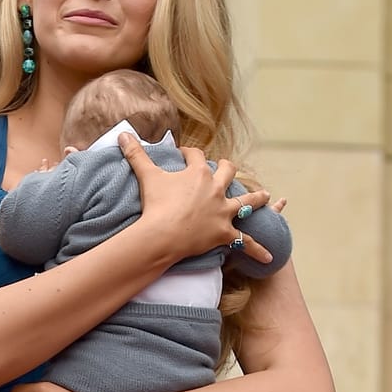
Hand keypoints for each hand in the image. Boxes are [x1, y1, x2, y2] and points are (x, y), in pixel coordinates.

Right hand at [120, 134, 272, 265]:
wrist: (162, 234)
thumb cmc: (155, 205)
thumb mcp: (146, 176)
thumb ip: (136, 154)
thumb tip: (121, 134)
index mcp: (199, 173)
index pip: (196, 156)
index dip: (189, 154)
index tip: (183, 154)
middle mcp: (216, 188)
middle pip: (227, 172)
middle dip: (227, 169)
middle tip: (225, 169)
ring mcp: (223, 211)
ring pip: (247, 201)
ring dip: (257, 198)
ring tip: (267, 196)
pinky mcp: (224, 233)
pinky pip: (245, 242)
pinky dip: (257, 249)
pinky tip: (270, 257)